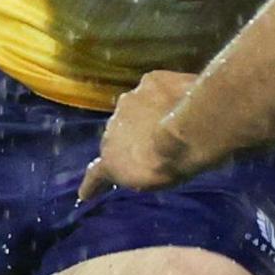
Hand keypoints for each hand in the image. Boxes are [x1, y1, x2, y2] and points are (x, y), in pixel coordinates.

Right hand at [78, 69, 199, 199]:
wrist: (190, 132)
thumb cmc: (171, 165)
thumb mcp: (150, 180)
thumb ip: (138, 170)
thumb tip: (141, 162)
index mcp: (110, 160)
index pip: (96, 173)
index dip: (92, 183)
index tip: (85, 193)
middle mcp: (112, 127)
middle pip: (119, 133)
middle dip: (131, 137)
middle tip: (153, 141)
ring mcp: (129, 102)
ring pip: (136, 108)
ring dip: (147, 113)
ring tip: (170, 118)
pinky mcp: (149, 81)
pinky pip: (155, 88)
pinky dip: (164, 93)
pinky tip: (180, 96)